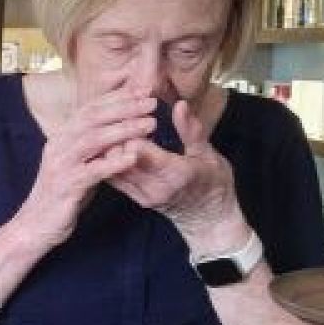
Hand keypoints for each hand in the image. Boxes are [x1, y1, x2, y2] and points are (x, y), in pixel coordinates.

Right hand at [13, 91, 152, 251]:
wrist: (35, 224)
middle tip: (152, 102)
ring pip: (93, 139)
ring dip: (124, 129)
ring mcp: (61, 165)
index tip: (143, 90)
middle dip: (125, 107)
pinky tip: (134, 157)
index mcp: (62, 137)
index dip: (117, 97)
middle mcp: (59, 145)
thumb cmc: (62, 194)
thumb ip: (94, 146)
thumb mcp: (78, 163)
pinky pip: (92, 170)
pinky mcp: (66, 186)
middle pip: (93, 118)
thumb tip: (119, 128)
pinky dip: (114, 162)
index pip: (90, 108)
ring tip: (151, 124)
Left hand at [106, 100, 248, 252]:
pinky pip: (112, 175)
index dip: (132, 126)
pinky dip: (110, 158)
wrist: (208, 219)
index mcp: (174, 174)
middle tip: (120, 113)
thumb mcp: (209, 155)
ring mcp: (140, 194)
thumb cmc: (214, 184)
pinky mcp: (133, 196)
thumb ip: (191, 131)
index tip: (134, 109)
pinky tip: (113, 142)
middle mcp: (153, 187)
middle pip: (119, 157)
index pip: (138, 150)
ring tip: (114, 125)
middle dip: (117, 133)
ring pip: (111, 167)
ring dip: (109, 145)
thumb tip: (179, 105)